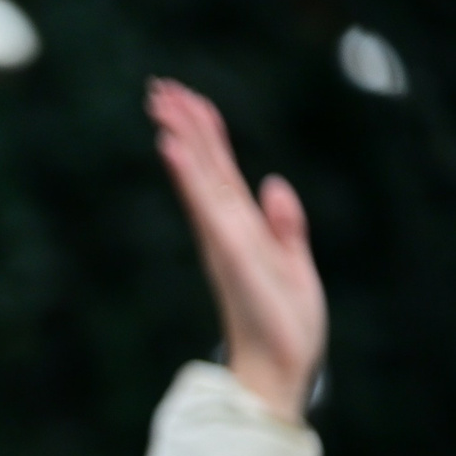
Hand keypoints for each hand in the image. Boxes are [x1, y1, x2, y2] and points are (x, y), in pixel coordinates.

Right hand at [148, 77, 323, 424]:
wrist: (281, 368)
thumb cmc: (287, 326)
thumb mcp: (296, 264)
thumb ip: (287, 224)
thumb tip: (274, 182)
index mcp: (241, 229)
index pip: (220, 172)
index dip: (205, 135)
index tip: (185, 100)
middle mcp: (225, 229)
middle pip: (204, 166)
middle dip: (184, 124)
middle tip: (159, 87)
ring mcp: (224, 238)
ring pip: (201, 176)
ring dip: (182, 137)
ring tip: (161, 102)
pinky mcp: (229, 250)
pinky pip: (205, 204)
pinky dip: (188, 174)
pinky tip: (173, 147)